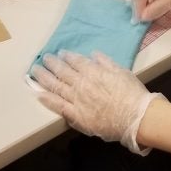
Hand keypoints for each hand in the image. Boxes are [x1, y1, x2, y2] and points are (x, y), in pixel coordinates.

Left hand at [32, 51, 162, 154]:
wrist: (135, 117)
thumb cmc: (132, 94)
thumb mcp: (122, 72)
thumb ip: (106, 62)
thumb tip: (93, 54)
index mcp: (94, 72)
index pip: (76, 62)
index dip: (67, 56)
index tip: (60, 53)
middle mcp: (82, 84)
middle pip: (62, 72)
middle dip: (52, 64)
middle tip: (44, 58)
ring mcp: (77, 100)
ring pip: (56, 86)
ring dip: (44, 78)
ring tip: (35, 71)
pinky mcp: (76, 115)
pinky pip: (58, 106)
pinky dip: (47, 100)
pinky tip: (38, 94)